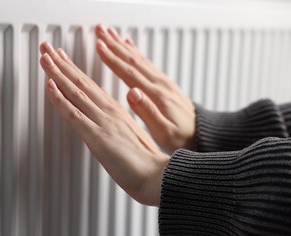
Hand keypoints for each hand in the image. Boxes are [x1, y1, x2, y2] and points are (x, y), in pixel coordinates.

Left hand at [39, 42, 168, 205]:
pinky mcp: (98, 138)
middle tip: (47, 47)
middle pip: (81, 82)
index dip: (73, 70)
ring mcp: (103, 122)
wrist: (156, 176)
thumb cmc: (145, 160)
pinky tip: (50, 86)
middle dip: (61, 63)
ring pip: (76, 93)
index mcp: (117, 110)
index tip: (61, 57)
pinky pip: (74, 115)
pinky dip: (60, 99)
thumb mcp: (129, 135)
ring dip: (57, 74)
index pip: (90, 85)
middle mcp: (109, 111)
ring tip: (45, 57)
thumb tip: (104, 120)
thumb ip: (115, 124)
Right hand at [95, 24, 195, 153]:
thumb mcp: (164, 132)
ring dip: (122, 45)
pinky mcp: (164, 84)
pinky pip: (147, 63)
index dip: (112, 59)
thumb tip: (132, 93)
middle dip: (114, 44)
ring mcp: (163, 82)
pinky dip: (136, 52)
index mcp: (156, 95)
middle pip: (133, 60)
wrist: (202, 135)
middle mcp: (160, 84)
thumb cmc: (182, 137)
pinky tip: (129, 45)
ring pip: (139, 58)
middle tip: (100, 30)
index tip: (100, 45)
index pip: (129, 73)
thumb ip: (147, 112)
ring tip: (110, 33)